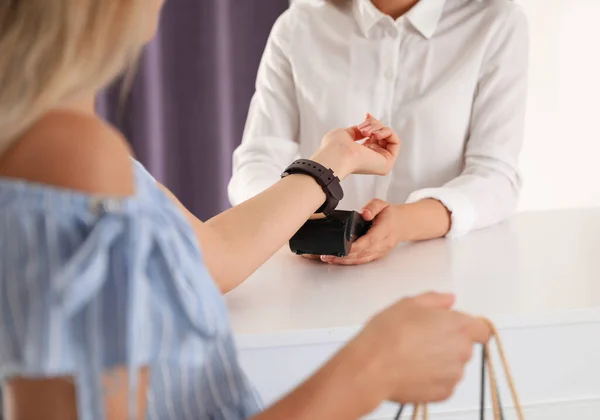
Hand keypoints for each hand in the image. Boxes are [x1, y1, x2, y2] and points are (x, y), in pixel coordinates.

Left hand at [310, 114, 400, 178]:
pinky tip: (375, 135)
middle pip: (382, 134)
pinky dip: (387, 132)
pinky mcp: (387, 163)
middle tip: (363, 127)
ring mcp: (380, 162)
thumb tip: (367, 126)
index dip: (372, 123)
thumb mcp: (346, 133)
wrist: (336, 154)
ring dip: (378, 128)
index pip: (374, 136)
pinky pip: (396, 141)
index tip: (366, 115)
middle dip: (374, 124)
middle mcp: (371, 159)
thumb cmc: (334, 147)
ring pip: (388, 136)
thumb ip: (358, 131)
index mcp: (361, 154)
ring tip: (366, 132)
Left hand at [321, 199, 400, 264]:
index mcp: (385, 230)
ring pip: (361, 259)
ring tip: (328, 258)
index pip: (369, 240)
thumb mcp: (382, 204)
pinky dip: (349, 262)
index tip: (342, 247)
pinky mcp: (376, 255)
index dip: (355, 246)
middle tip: (327, 255)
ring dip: (344, 261)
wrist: (402, 224)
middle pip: (362, 253)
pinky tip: (338, 260)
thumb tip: (364, 214)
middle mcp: (383, 243)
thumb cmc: (390, 214)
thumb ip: (372, 207)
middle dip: (344, 256)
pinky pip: (363, 260)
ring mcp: (380, 251)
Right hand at [352, 292, 489, 403]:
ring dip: (439, 360)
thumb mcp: (408, 303)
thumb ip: (435, 300)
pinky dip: (432, 378)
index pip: (482, 329)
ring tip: (413, 355)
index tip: (454, 327)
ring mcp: (454, 375)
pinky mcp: (444, 393)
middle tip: (422, 338)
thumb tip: (448, 300)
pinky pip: (443, 383)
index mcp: (458, 326)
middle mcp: (462, 351)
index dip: (469, 327)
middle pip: (464, 346)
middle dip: (447, 342)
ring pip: (453, 365)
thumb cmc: (388, 335)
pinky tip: (412, 369)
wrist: (372, 367)